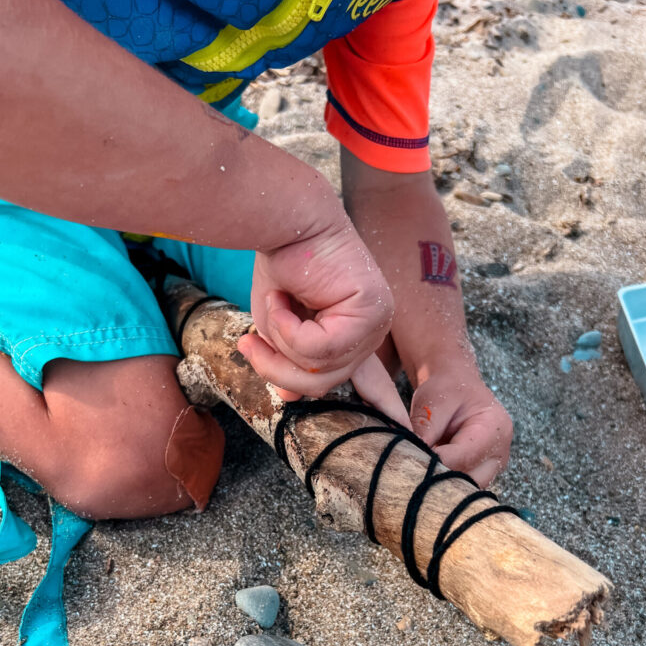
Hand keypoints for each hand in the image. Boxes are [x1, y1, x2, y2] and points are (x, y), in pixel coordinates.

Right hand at [237, 221, 410, 426]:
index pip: (368, 384)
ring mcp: (377, 320)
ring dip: (280, 343)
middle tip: (247, 347)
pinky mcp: (372, 309)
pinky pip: (321, 348)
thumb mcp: (278, 326)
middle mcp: (373, 330)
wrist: (285, 216)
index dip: (378, 406)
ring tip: (269, 307)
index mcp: (358, 335)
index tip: (398, 428)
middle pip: (325, 383)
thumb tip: (290, 396)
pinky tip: (283, 297)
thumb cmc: (281, 263)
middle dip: (278, 369)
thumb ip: (289, 360)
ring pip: (321, 369)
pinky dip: (289, 327)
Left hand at [410, 372, 512, 487]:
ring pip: (463, 490)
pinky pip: (460, 489)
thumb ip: (424, 429)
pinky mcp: (480, 475)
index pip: (463, 458)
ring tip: (414, 473)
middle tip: (406, 473)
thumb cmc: (447, 389)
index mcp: (495, 428)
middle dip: (436, 478)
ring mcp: (492, 468)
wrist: (457, 388)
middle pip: (467, 480)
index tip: (407, 464)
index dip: (433, 464)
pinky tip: (423, 476)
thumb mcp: (433, 401)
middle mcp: (499, 453)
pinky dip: (441, 485)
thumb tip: (408, 457)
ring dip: (438, 485)